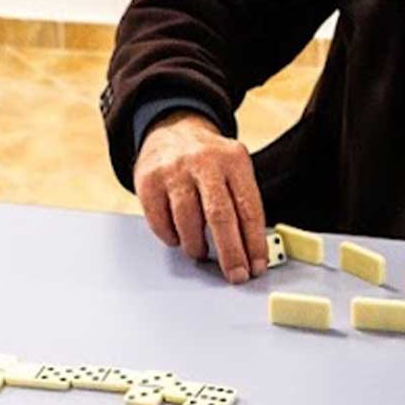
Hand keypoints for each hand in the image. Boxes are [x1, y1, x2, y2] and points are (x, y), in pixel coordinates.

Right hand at [133, 110, 268, 282]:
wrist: (172, 130)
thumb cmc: (209, 162)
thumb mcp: (233, 170)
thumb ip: (242, 204)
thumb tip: (251, 252)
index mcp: (233, 159)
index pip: (249, 207)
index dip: (254, 242)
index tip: (256, 267)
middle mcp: (204, 161)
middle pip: (220, 216)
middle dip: (231, 253)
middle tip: (235, 275)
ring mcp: (173, 169)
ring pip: (188, 222)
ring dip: (197, 246)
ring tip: (200, 251)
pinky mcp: (148, 180)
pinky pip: (161, 222)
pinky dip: (171, 237)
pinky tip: (178, 235)